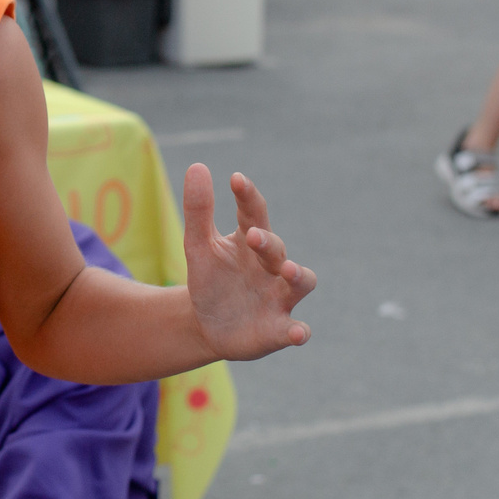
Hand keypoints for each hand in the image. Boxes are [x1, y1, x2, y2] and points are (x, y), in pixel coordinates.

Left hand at [180, 164, 315, 361]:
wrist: (206, 325)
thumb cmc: (210, 278)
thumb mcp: (197, 246)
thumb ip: (198, 210)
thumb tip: (197, 166)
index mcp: (250, 242)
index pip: (253, 213)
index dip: (247, 196)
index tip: (236, 179)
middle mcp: (271, 266)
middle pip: (277, 248)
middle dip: (267, 242)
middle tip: (252, 236)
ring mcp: (279, 296)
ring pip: (301, 282)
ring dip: (298, 276)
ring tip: (288, 271)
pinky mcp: (278, 328)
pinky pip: (295, 329)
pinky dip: (298, 331)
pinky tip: (297, 333)